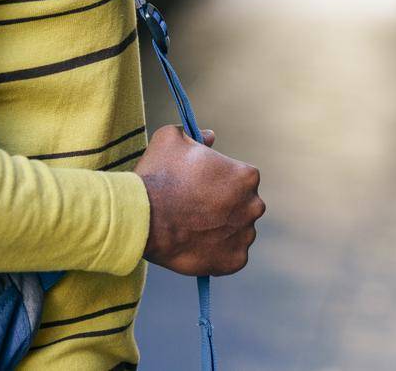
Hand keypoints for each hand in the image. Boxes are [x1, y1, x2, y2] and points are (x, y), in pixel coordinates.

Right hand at [134, 125, 264, 275]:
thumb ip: (195, 133)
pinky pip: (230, 254)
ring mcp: (245, 235)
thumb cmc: (159, 175)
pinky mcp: (235, 261)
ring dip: (222, 228)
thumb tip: (210, 137)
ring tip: (192, 226)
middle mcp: (253, 206)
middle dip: (224, 204)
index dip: (218, 179)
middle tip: (195, 206)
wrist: (143, 218)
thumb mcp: (171, 138)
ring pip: (237, 230)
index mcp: (246, 176)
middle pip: (243, 204)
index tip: (200, 184)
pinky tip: (196, 243)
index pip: (240, 176)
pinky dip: (217, 251)